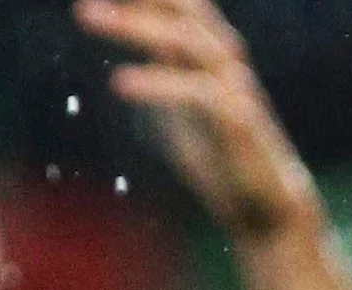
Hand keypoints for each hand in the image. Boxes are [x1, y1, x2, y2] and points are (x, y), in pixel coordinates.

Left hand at [77, 0, 321, 242]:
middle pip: (183, 10)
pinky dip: (158, 83)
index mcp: (210, 55)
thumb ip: (162, 79)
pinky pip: (197, 92)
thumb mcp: (181, 112)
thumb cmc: (222, 158)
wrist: (265, 207)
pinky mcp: (241, 120)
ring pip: (187, 40)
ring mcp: (236, 87)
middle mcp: (225, 61)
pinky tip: (120, 82)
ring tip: (87, 15)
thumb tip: (125, 64)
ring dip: (134, 24)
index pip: (179, 5)